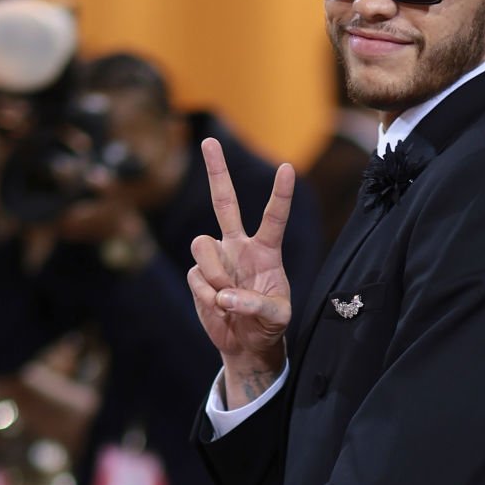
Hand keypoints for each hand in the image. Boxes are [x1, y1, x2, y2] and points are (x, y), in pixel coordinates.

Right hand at [187, 138, 293, 408]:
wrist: (246, 344)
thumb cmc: (269, 324)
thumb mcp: (277, 317)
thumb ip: (257, 305)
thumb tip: (225, 295)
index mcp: (267, 250)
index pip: (274, 217)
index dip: (280, 194)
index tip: (287, 168)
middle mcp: (239, 246)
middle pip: (224, 202)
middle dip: (216, 172)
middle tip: (209, 140)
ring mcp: (217, 259)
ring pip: (203, 244)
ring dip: (215, 272)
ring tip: (227, 296)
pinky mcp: (198, 276)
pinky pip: (196, 275)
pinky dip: (207, 294)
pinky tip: (219, 307)